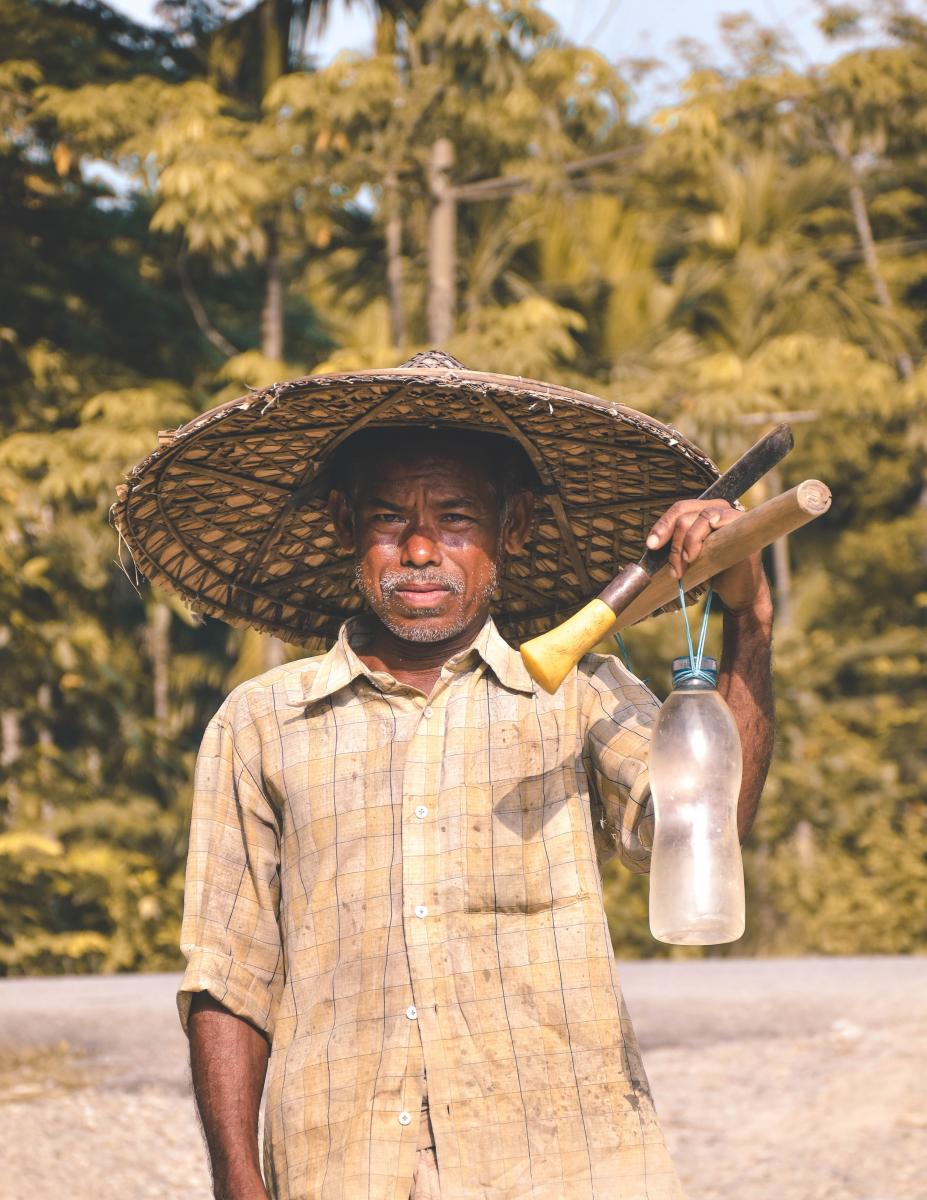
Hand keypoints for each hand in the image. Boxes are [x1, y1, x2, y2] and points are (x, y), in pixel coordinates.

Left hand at [645, 498, 769, 613]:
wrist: (739, 591)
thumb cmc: (713, 572)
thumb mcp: (690, 554)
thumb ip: (676, 543)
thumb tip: (651, 542)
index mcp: (705, 511)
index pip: (680, 509)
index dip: (663, 525)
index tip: (651, 545)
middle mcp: (720, 508)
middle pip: (685, 513)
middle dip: (672, 541)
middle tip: (671, 567)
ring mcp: (733, 515)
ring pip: (699, 518)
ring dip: (684, 544)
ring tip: (682, 566)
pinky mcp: (742, 526)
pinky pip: (714, 523)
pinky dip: (697, 540)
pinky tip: (693, 557)